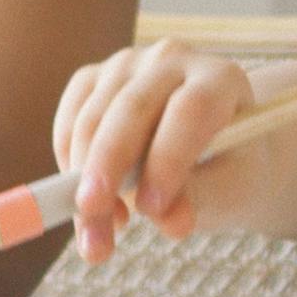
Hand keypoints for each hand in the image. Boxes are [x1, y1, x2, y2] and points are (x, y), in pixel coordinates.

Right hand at [49, 39, 272, 261]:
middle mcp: (171, 59)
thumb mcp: (228, 191)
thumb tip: (169, 221)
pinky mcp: (93, 79)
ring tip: (97, 237)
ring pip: (92, 119)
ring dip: (82, 181)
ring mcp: (127, 64)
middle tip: (96, 218)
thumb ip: (201, 201)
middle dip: (108, 168)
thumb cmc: (228, 170)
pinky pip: (68, 121)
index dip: (167, 158)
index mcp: (220, 79)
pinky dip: (68, 165)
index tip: (152, 209)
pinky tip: (90, 204)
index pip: (190, 109)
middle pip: (132, 107)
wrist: (215, 152)